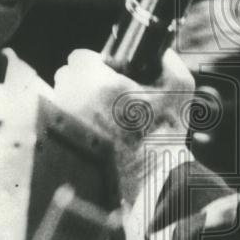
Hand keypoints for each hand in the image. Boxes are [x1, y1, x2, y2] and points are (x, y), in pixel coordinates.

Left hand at [53, 48, 194, 202]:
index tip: (109, 73)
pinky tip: (96, 133)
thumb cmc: (162, 140)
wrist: (148, 184)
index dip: (96, 62)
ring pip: (63, 99)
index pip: (80, 57)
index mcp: (99, 84)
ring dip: (78, 100)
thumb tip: (165, 55)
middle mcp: (74, 100)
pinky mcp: (60, 144)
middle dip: (84, 80)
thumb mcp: (180, 97)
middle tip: (107, 93)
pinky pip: (62, 122)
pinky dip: (74, 123)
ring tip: (103, 115)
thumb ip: (173, 67)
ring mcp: (64, 123)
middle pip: (68, 76)